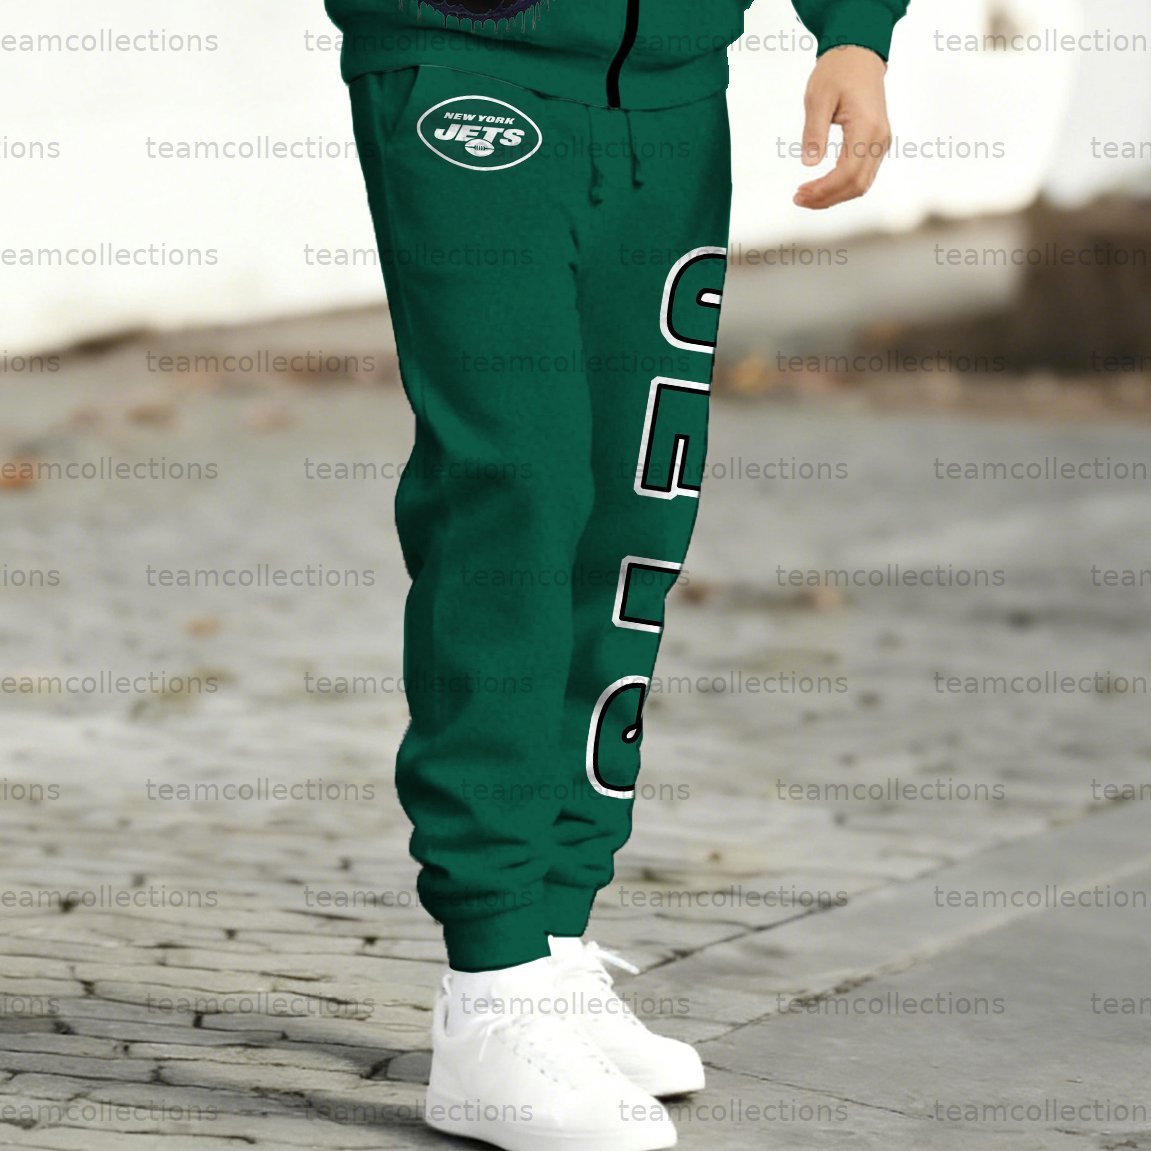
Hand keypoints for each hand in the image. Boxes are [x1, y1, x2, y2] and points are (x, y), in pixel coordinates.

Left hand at [794, 45, 891, 209]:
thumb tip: (809, 164)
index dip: (824, 190)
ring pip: (861, 184)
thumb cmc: (838, 71)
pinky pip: (862, 175)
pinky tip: (821, 186)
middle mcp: (880, 139)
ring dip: (834, 196)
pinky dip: (841, 186)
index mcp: (867, 127)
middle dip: (827, 198)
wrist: (859, 54)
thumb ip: (814, 131)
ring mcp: (881, 142)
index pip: (847, 173)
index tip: (800, 193)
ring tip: (806, 194)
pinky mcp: (877, 144)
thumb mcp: (818, 98)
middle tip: (799, 198)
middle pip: (857, 185)